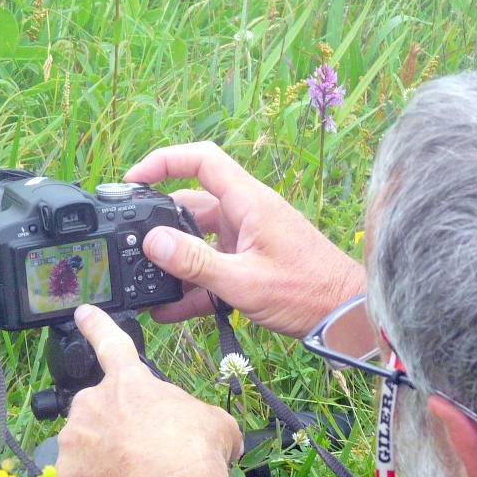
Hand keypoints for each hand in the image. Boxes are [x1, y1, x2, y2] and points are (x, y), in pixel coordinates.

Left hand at [55, 304, 242, 476]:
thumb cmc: (195, 450)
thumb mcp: (214, 422)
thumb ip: (199, 417)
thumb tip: (217, 436)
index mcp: (129, 381)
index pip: (110, 342)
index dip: (96, 325)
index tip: (83, 312)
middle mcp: (94, 400)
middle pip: (100, 409)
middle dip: (116, 425)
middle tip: (142, 450)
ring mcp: (75, 434)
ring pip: (85, 442)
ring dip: (103, 454)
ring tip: (134, 475)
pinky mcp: (65, 469)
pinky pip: (77, 475)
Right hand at [124, 141, 364, 337]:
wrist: (345, 316)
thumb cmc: (308, 292)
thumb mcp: (244, 281)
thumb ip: (196, 263)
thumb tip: (153, 242)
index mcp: (248, 202)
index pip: (202, 161)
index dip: (164, 161)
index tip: (133, 179)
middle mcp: (246, 214)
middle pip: (191, 204)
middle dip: (159, 224)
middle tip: (131, 243)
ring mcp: (247, 239)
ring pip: (198, 240)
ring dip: (174, 262)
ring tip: (144, 284)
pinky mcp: (249, 264)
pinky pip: (211, 268)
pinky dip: (190, 286)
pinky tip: (168, 309)